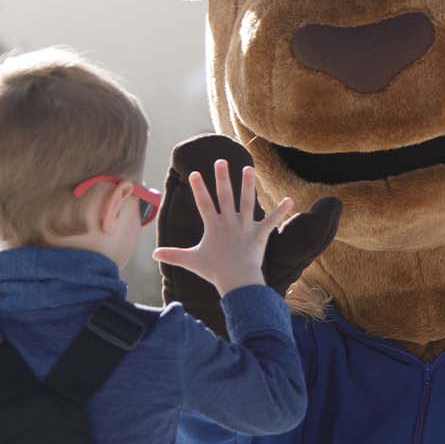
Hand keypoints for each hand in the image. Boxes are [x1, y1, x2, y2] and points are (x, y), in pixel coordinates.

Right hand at [152, 157, 294, 295]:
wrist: (237, 283)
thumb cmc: (214, 271)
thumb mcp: (191, 261)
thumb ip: (173, 255)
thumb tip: (153, 255)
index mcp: (213, 226)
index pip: (203, 203)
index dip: (198, 188)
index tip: (193, 173)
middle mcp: (229, 223)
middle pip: (225, 196)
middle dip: (222, 178)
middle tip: (221, 160)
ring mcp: (245, 227)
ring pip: (247, 202)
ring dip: (248, 185)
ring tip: (249, 168)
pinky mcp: (260, 234)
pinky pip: (272, 221)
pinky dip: (281, 211)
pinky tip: (291, 200)